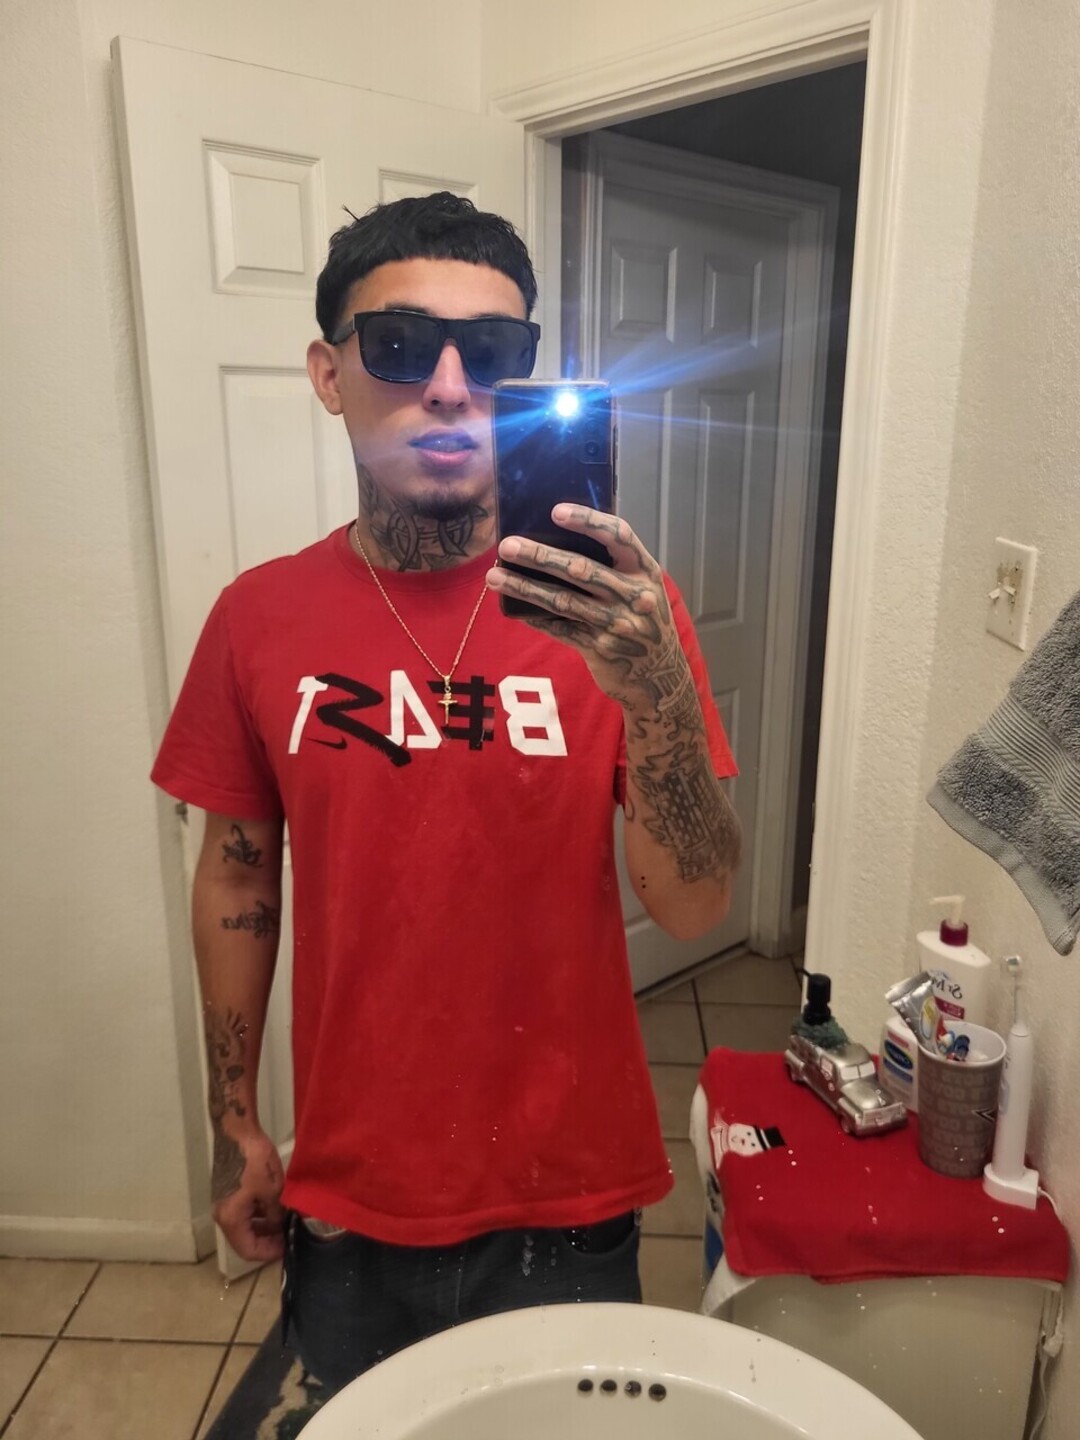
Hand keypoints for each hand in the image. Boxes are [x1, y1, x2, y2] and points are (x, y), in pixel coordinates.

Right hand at [211, 1129, 285, 1262]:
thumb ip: (276, 1214)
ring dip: (265, 1226)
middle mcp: (224, 1215)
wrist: (237, 1132)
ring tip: (287, 1221)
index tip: (288, 1247)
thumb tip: (279, 1226)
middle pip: (246, 1239)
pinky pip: (245, 1211)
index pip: (248, 1250)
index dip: (269, 1253)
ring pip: (246, 1225)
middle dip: (268, 1240)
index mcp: (231, 1219)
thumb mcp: (272, 1190)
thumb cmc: (254, 1161)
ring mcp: (225, 1203)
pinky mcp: (229, 1191)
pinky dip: (259, 1213)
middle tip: (290, 1234)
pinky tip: (276, 1207)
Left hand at [485, 505, 689, 712]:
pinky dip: (534, 617)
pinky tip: (512, 607)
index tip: (556, 511)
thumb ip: (616, 567)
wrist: (660, 677)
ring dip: (524, 586)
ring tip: (494, 576)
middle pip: (580, 568)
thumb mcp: (644, 589)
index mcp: (646, 572)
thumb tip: (560, 539)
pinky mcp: (599, 648)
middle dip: (539, 555)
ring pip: (562, 600)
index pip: (619, 536)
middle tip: (507, 546)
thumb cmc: (644, 622)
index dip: (588, 521)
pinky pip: (559, 628)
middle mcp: (634, 596)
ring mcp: (616, 624)